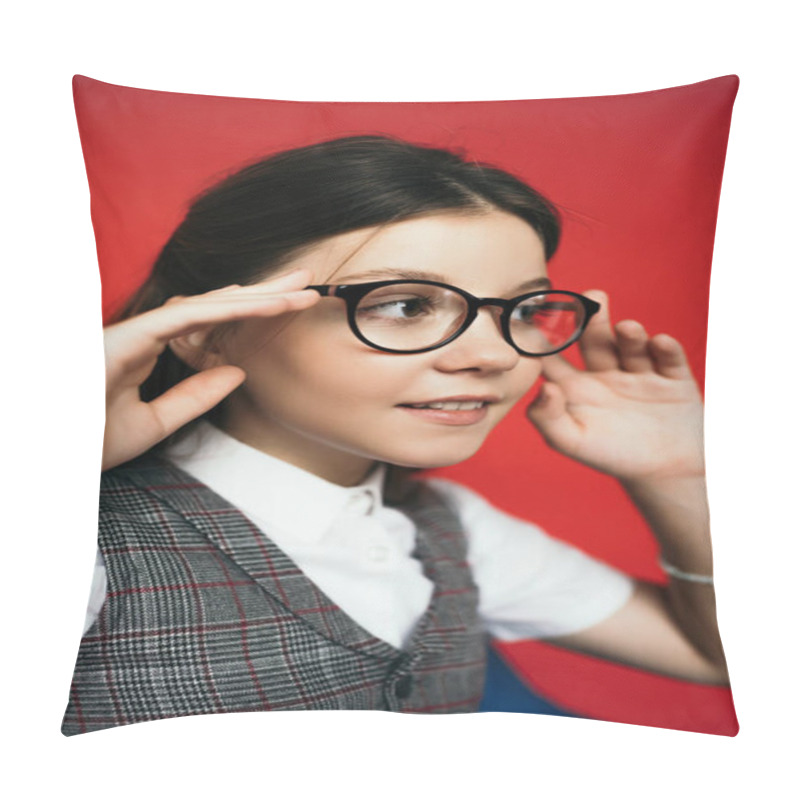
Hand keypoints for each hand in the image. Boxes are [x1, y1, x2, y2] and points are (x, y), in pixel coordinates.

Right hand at [101, 268, 319, 470]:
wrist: (47, 458)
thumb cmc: (86, 440)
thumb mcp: (154, 423)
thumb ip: (194, 395)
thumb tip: (237, 372)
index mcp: (149, 349)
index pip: (209, 324)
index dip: (250, 311)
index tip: (289, 305)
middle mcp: (145, 333)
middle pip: (216, 305)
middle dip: (263, 292)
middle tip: (308, 280)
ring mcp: (135, 331)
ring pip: (207, 306)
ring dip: (257, 297)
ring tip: (301, 289)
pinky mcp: (126, 337)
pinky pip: (186, 318)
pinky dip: (227, 311)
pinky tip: (265, 305)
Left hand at [526, 290, 704, 481]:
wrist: (667, 474)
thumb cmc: (612, 457)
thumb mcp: (571, 442)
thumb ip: (546, 418)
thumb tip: (542, 387)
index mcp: (576, 386)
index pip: (554, 355)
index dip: (544, 336)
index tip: (536, 313)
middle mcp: (605, 373)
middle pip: (595, 339)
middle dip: (593, 319)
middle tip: (592, 297)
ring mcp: (639, 372)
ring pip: (631, 344)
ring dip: (629, 333)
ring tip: (627, 329)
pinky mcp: (672, 377)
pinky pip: (668, 357)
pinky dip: (665, 348)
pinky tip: (659, 344)